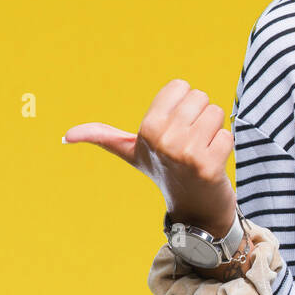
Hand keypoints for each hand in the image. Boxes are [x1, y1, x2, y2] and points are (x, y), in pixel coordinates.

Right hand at [64, 78, 237, 237]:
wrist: (193, 208)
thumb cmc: (163, 171)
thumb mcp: (131, 153)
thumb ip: (102, 137)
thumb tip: (66, 135)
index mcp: (147, 129)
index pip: (181, 86)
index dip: (182, 105)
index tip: (175, 128)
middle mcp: (164, 140)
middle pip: (201, 97)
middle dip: (199, 117)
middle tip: (190, 142)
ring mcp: (186, 154)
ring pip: (216, 113)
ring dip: (214, 131)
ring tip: (201, 151)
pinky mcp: (209, 165)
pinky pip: (228, 134)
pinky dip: (224, 146)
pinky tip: (212, 163)